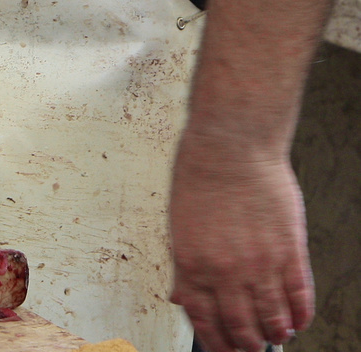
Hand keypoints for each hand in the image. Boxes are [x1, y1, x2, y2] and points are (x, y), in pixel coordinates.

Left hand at [169, 143, 313, 351]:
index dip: (214, 342)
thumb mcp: (178, 224)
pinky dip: (299, 315)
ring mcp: (260, 263)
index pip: (203, 319)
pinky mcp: (289, 251)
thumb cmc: (201, 176)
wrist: (231, 147)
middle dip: (245, 345)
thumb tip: (183, 295)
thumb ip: (184, 265)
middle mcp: (225, 269)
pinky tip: (297, 321)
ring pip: (271, 317)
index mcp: (191, 263)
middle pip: (239, 325)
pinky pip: (298, 295)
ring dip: (274, 335)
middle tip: (250, 351)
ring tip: (275, 338)